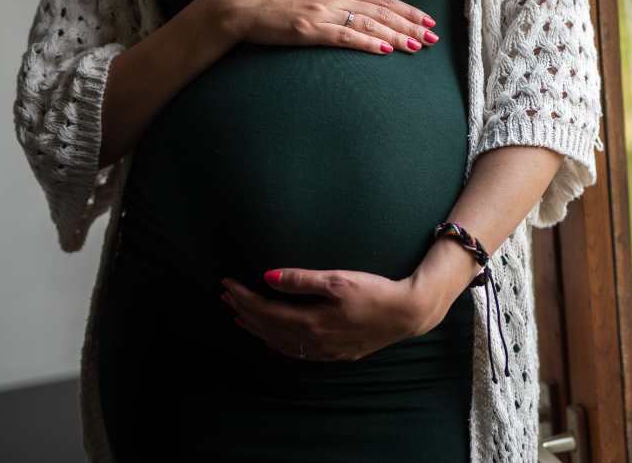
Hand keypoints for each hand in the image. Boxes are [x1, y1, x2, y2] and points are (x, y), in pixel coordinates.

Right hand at [218, 0, 438, 54]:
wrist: (241, 2)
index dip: (407, 9)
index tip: (427, 19)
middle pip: (382, 11)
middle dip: (411, 24)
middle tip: (433, 36)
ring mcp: (323, 12)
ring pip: (370, 24)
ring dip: (397, 35)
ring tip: (418, 46)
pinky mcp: (309, 30)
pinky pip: (345, 37)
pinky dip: (367, 42)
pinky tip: (385, 50)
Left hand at [221, 269, 444, 360]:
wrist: (407, 313)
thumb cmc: (375, 292)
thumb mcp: (337, 280)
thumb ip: (300, 280)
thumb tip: (267, 277)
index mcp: (311, 322)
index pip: (266, 310)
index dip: (244, 296)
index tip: (227, 282)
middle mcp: (312, 342)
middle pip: (267, 327)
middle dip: (243, 309)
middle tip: (224, 295)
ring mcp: (323, 351)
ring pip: (278, 342)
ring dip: (256, 327)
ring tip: (238, 315)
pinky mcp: (334, 354)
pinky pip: (294, 351)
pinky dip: (276, 342)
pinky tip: (270, 337)